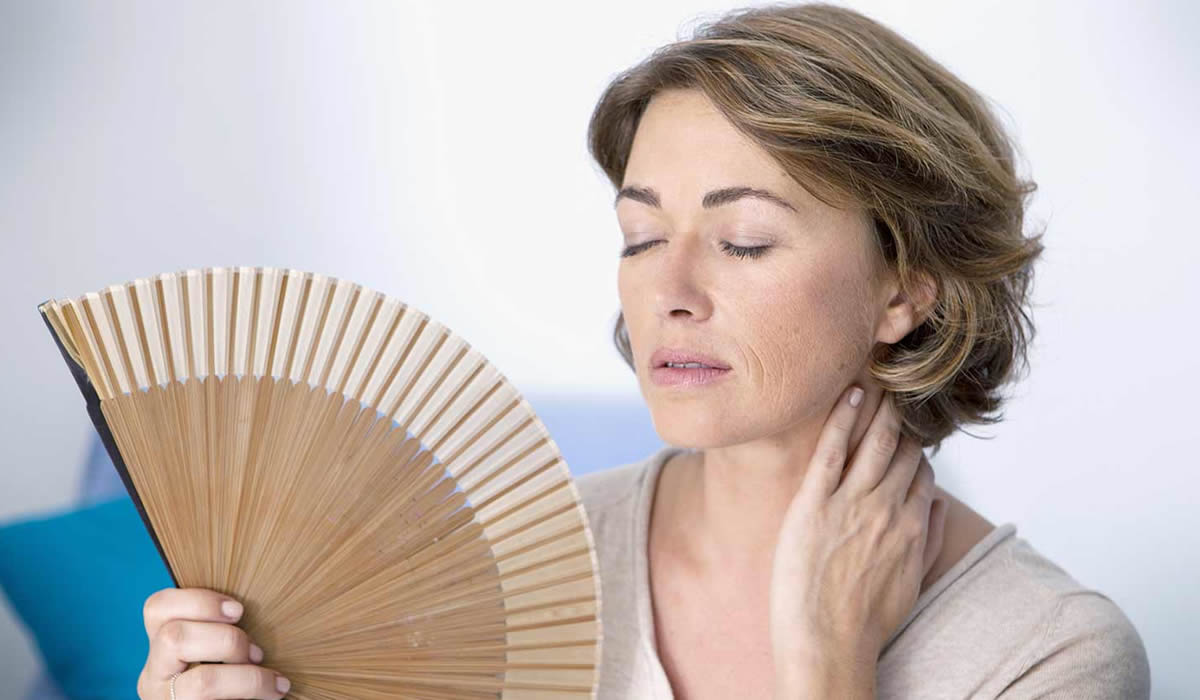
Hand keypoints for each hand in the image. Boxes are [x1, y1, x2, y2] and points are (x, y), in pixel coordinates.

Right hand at [138, 587, 290, 698]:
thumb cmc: (228, 678)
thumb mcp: (217, 649)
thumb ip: (222, 629)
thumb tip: (258, 603)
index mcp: (161, 645)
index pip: (158, 607)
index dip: (199, 600)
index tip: (238, 610)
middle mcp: (154, 672)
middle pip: (173, 638)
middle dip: (227, 639)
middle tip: (257, 653)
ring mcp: (164, 699)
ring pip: (202, 681)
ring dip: (246, 677)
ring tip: (269, 680)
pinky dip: (252, 690)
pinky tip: (274, 690)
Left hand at [769, 384, 946, 693]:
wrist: (828, 645)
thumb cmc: (867, 621)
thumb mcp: (912, 580)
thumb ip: (928, 538)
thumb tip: (935, 503)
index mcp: (911, 524)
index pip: (921, 469)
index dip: (916, 444)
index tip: (909, 425)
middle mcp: (887, 508)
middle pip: (902, 448)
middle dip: (902, 416)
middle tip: (899, 386)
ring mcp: (851, 504)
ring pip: (874, 441)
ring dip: (880, 407)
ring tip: (880, 380)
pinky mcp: (814, 504)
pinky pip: (832, 450)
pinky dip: (843, 418)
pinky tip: (851, 394)